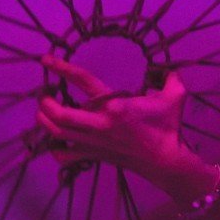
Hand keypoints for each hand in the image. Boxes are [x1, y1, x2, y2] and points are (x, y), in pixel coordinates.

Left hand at [36, 56, 206, 189]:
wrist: (165, 160)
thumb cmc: (167, 127)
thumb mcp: (175, 98)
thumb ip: (172, 79)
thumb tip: (171, 69)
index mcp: (115, 105)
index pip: (83, 81)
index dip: (62, 68)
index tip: (46, 59)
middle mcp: (99, 124)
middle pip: (60, 115)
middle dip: (45, 103)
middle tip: (43, 94)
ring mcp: (93, 142)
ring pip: (57, 133)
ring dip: (44, 121)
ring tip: (43, 111)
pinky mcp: (92, 155)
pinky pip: (64, 155)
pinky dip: (54, 147)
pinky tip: (55, 139)